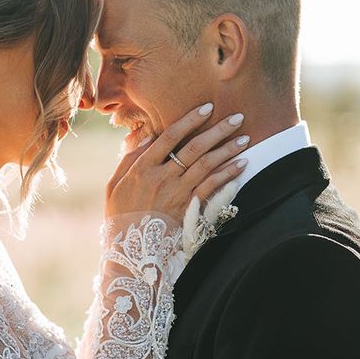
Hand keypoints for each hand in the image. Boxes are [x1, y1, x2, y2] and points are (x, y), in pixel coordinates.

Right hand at [105, 103, 248, 220]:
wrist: (131, 250)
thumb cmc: (120, 216)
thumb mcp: (114, 186)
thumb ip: (129, 159)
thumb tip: (147, 136)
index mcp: (142, 168)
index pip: (169, 136)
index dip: (190, 120)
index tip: (207, 108)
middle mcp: (161, 177)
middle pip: (194, 148)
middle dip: (217, 130)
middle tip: (237, 117)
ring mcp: (176, 193)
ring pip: (206, 165)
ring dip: (227, 150)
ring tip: (244, 138)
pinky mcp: (188, 208)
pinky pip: (211, 187)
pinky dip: (227, 174)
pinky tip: (241, 164)